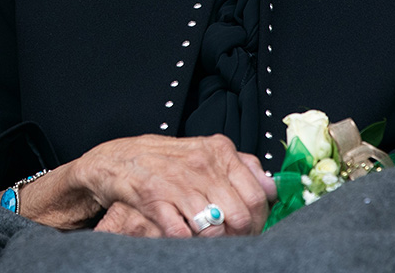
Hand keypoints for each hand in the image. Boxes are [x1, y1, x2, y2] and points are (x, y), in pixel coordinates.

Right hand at [73, 134, 274, 237]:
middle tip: (235, 242)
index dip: (261, 219)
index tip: (255, 229)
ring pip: (214, 230)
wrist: (121, 158)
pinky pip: (183, 234)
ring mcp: (178, 183)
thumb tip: (272, 187)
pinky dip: (189, 243)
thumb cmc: (170, 159)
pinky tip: (188, 238)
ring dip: (216, 244)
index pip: (257, 194)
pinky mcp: (155, 200)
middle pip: (240, 216)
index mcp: (219, 151)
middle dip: (241, 236)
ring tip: (213, 243)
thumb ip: (243, 166)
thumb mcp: (208, 152)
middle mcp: (202, 165)